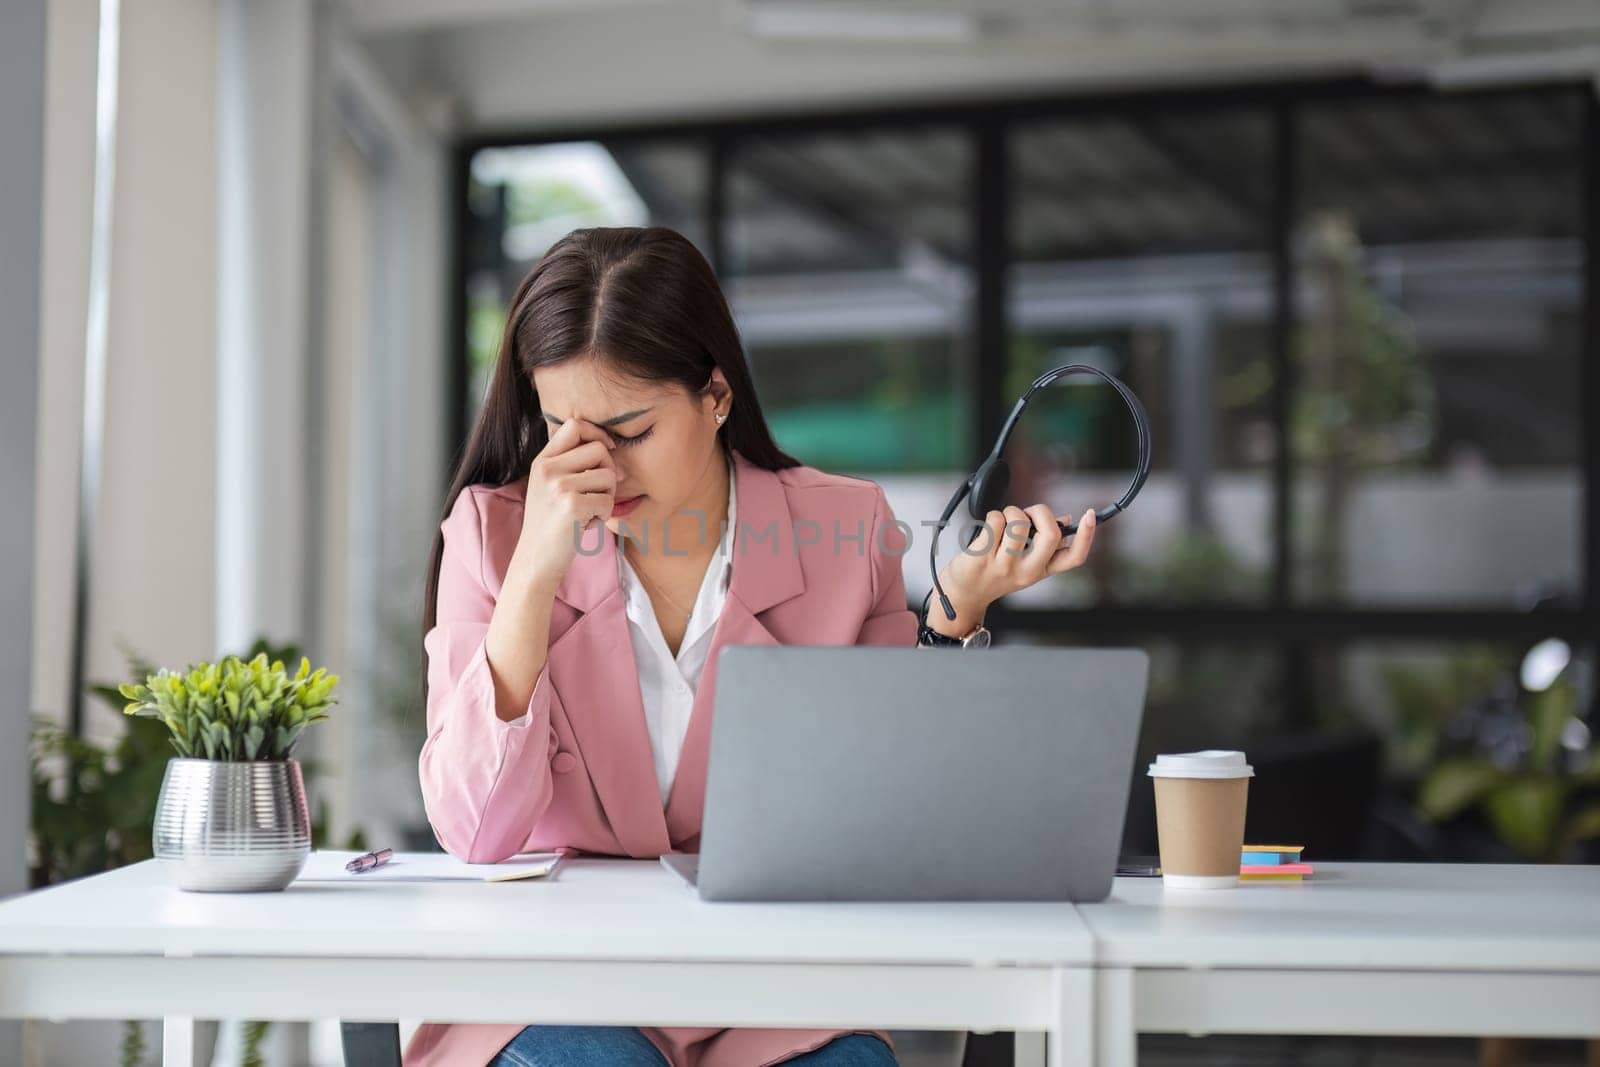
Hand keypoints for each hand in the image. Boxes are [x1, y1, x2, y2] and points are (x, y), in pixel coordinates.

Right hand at [510, 417, 617, 592]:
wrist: (535, 559)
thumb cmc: (551, 524)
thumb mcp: (550, 486)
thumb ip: (570, 463)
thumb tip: (611, 448)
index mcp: (542, 461)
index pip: (575, 425)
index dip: (598, 433)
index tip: (608, 450)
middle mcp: (548, 469)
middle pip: (599, 450)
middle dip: (609, 471)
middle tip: (599, 493)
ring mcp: (558, 486)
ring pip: (608, 475)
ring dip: (608, 496)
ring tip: (589, 511)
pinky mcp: (572, 506)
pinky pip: (608, 500)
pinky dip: (604, 514)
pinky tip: (587, 524)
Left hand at [931, 504, 1096, 629]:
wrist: (962, 595)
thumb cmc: (994, 573)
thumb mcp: (1025, 564)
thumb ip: (1043, 544)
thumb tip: (1065, 519)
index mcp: (1041, 571)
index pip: (1073, 557)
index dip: (1087, 536)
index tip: (1090, 515)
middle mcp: (1026, 570)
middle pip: (1050, 534)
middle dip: (1040, 511)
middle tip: (1029, 513)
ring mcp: (1004, 564)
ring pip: (1018, 521)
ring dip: (1011, 512)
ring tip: (1003, 522)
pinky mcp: (982, 556)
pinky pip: (995, 521)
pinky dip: (992, 517)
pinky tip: (987, 529)